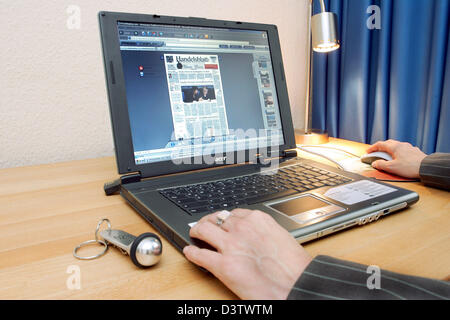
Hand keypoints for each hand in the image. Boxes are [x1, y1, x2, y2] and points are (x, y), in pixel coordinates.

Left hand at [183, 209, 311, 299]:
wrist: (299, 286)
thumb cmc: (296, 268)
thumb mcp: (282, 238)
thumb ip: (264, 233)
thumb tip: (255, 236)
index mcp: (259, 219)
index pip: (235, 212)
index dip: (226, 218)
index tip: (223, 222)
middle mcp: (242, 228)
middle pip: (217, 218)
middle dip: (209, 221)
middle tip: (205, 225)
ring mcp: (231, 245)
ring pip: (204, 230)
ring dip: (197, 231)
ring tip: (194, 234)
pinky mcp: (223, 266)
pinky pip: (199, 255)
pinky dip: (191, 252)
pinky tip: (189, 252)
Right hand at [365, 139, 426, 177]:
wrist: (427, 167)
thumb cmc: (410, 167)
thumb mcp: (392, 167)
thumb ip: (381, 165)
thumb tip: (375, 163)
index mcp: (394, 147)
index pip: (379, 144)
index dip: (372, 148)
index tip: (367, 151)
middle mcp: (401, 145)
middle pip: (388, 143)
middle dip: (380, 147)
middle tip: (375, 152)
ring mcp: (408, 147)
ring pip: (396, 146)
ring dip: (389, 150)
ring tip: (386, 156)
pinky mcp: (414, 152)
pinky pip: (403, 150)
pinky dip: (397, 152)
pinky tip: (399, 158)